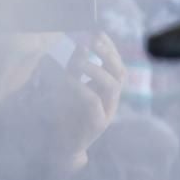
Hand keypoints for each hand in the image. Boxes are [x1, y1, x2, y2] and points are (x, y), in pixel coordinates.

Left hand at [55, 32, 124, 170]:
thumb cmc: (62, 116)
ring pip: (112, 86)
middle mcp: (110, 100)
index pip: (116, 64)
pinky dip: (81, 88)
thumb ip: (74, 70)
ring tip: (79, 59)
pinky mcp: (96, 125)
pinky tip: (68, 80)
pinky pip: (94, 103)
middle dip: (107, 53)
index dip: (109, 47)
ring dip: (96, 68)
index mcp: (106, 90)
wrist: (59, 148)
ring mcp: (107, 113)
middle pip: (119, 72)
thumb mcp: (67, 88)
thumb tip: (79, 44)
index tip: (97, 32)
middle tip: (93, 40)